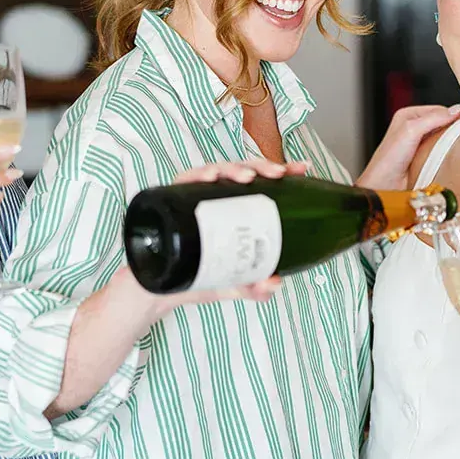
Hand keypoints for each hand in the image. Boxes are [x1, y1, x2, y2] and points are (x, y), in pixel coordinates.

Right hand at [92, 158, 300, 334]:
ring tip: (247, 177)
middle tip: (278, 173)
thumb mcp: (232, 283)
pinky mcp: (171, 199)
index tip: (301, 169)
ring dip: (232, 168)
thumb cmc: (196, 276)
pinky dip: (198, 174)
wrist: (157, 292)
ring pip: (215, 170)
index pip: (259, 183)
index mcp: (233, 208)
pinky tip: (211, 176)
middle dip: (261, 166)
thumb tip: (275, 284)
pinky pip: (184, 180)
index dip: (280, 171)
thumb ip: (254, 287)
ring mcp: (193, 197)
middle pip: (241, 171)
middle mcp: (214, 198)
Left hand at [356, 104, 459, 190]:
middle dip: (452, 129)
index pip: (438, 109)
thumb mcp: (411, 130)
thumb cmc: (388, 159)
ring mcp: (419, 143)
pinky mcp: (424, 157)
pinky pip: (441, 152)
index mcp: (408, 115)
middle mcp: (413, 127)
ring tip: (459, 147)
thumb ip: (433, 118)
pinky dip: (447, 154)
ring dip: (450, 143)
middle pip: (441, 123)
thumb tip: (455, 110)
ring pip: (443, 138)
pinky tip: (451, 157)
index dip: (451, 115)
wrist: (384, 185)